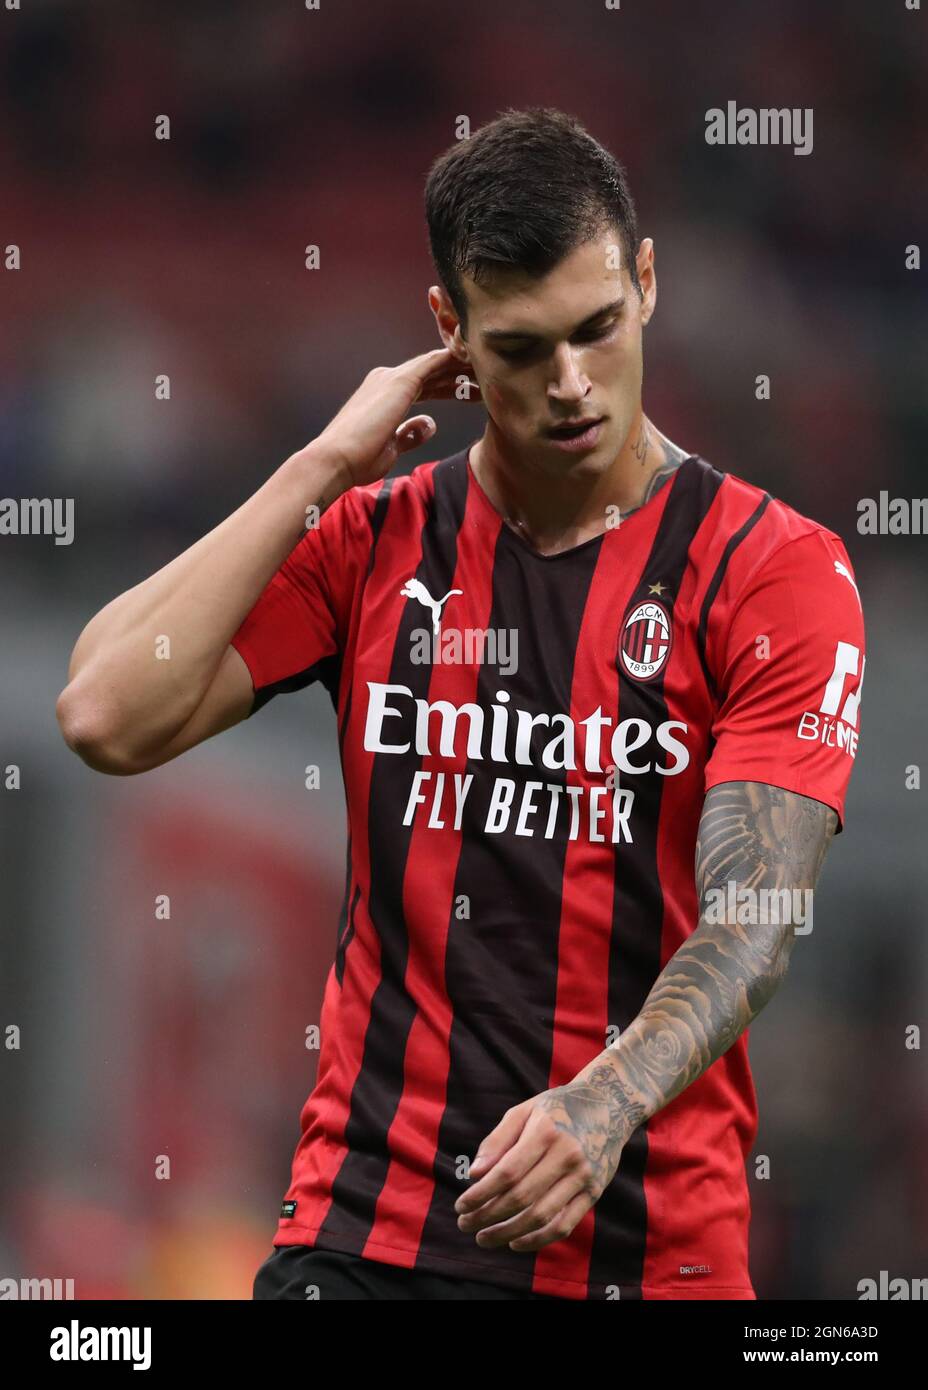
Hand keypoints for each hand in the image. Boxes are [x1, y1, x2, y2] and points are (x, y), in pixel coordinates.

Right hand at [311, 347, 480, 490]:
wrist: (335, 460)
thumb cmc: (357, 460)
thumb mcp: (391, 447)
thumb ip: (409, 434)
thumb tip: (429, 424)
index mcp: (384, 394)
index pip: (425, 385)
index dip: (450, 388)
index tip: (472, 394)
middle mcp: (388, 379)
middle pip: (434, 372)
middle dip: (462, 375)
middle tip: (490, 379)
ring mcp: (393, 377)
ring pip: (438, 364)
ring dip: (463, 366)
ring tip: (491, 371)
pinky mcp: (400, 381)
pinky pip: (436, 361)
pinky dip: (456, 360)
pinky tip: (477, 362)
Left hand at [453, 1079, 628, 1252]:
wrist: (609, 1106)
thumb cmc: (557, 1108)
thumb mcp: (524, 1111)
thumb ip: (497, 1141)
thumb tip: (474, 1175)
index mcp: (546, 1131)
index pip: (507, 1173)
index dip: (481, 1194)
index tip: (460, 1206)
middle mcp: (567, 1155)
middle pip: (522, 1197)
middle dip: (488, 1216)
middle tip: (465, 1224)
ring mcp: (583, 1176)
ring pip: (541, 1216)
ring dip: (508, 1233)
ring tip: (484, 1238)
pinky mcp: (594, 1193)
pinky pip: (564, 1225)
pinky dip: (538, 1240)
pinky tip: (515, 1242)